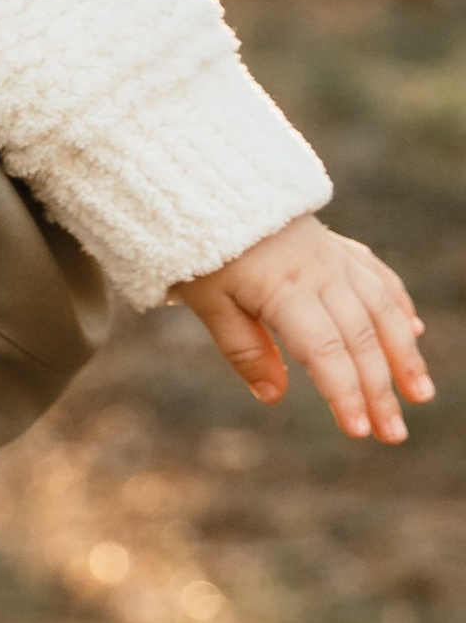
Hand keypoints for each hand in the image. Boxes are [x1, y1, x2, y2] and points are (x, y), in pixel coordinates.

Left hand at [178, 214, 431, 445]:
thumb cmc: (202, 250)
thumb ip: (243, 349)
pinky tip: (413, 332)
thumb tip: (273, 397)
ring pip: (382, 310)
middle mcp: (322, 274)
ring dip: (404, 354)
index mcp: (286, 290)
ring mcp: (336, 259)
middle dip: (380, 390)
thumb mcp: (208, 302)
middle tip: (393, 435)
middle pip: (360, 339)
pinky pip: (380, 279)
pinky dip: (399, 307)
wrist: (213, 187)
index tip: (359, 431)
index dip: (344, 393)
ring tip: (421, 393)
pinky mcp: (341, 248)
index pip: (325, 351)